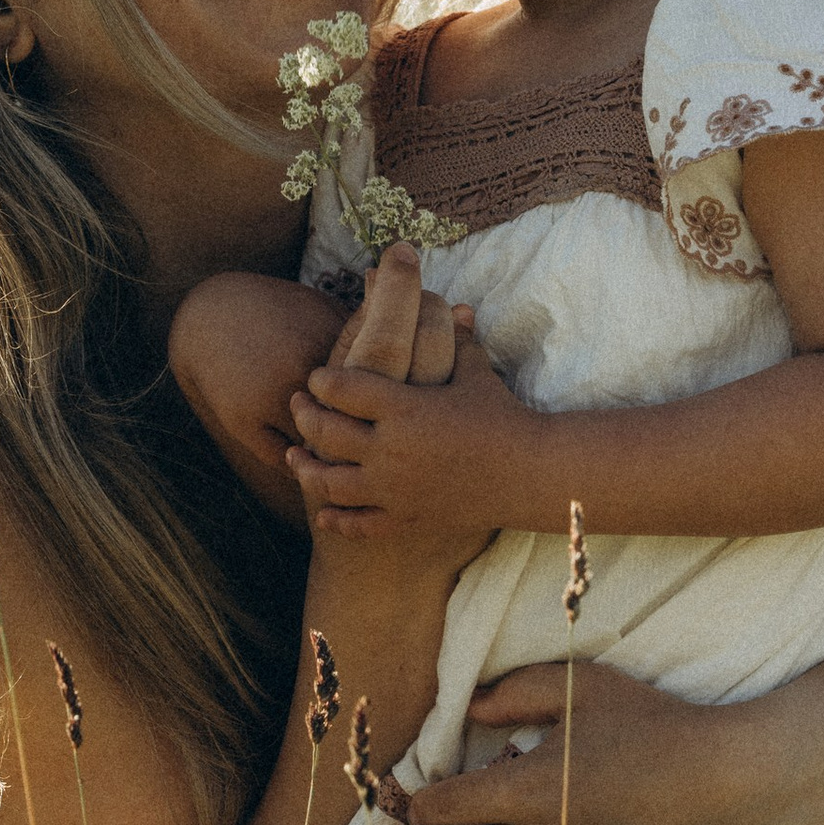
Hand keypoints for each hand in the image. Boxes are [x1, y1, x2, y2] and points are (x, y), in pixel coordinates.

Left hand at [288, 290, 522, 551]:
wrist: (530, 474)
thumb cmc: (503, 417)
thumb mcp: (475, 373)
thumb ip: (453, 339)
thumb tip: (449, 302)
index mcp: (403, 407)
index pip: (340, 388)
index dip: (321, 381)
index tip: (318, 378)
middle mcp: (390, 449)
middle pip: (324, 431)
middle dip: (305, 416)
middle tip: (298, 406)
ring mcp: (394, 489)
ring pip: (329, 480)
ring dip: (306, 467)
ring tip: (294, 456)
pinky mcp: (405, 519)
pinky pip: (358, 522)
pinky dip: (336, 517)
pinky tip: (323, 510)